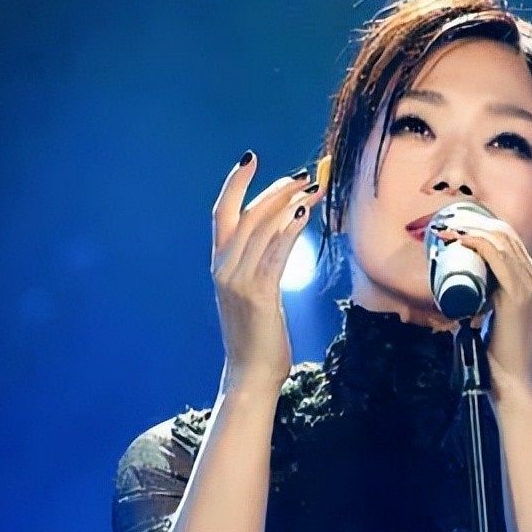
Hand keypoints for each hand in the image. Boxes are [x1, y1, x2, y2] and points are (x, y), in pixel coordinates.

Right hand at [211, 152, 321, 390]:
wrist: (250, 373)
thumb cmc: (258, 336)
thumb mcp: (256, 294)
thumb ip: (262, 264)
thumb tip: (282, 234)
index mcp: (219, 265)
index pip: (222, 213)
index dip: (234, 183)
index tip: (250, 159)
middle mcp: (223, 268)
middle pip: (247, 214)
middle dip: (275, 190)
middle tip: (302, 175)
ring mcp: (238, 280)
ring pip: (263, 228)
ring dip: (289, 204)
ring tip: (311, 189)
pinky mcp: (258, 293)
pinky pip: (275, 252)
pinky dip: (290, 229)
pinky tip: (305, 215)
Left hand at [433, 216, 531, 400]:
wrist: (512, 378)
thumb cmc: (498, 352)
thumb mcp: (491, 315)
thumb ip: (481, 299)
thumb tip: (456, 291)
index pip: (510, 240)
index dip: (483, 226)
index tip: (455, 225)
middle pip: (506, 234)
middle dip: (474, 222)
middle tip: (446, 223)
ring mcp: (529, 285)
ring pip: (501, 241)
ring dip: (471, 230)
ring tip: (446, 229)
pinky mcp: (517, 295)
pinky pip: (496, 257)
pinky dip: (475, 244)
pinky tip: (458, 241)